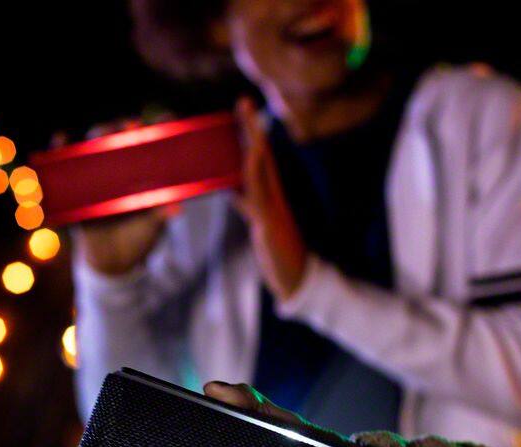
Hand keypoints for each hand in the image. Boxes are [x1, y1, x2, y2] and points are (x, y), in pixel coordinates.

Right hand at [64, 118, 174, 275]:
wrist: (113, 262)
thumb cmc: (138, 238)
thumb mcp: (151, 226)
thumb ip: (159, 214)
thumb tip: (176, 209)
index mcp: (144, 172)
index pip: (152, 142)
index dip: (159, 127)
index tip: (166, 119)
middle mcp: (120, 167)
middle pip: (120, 138)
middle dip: (124, 128)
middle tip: (130, 127)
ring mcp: (97, 175)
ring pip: (93, 146)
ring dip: (96, 136)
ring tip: (101, 134)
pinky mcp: (76, 188)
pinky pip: (65, 165)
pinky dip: (60, 150)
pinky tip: (61, 139)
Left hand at [233, 96, 306, 302]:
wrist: (292, 272)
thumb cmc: (275, 244)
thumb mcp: (255, 217)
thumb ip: (244, 200)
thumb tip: (228, 186)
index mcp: (268, 188)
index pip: (258, 152)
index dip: (250, 129)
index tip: (243, 105)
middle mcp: (272, 191)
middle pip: (260, 152)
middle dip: (251, 127)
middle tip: (243, 100)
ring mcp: (271, 204)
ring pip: (261, 168)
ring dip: (253, 144)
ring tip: (248, 121)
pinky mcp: (268, 222)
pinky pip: (258, 195)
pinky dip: (252, 177)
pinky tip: (250, 160)